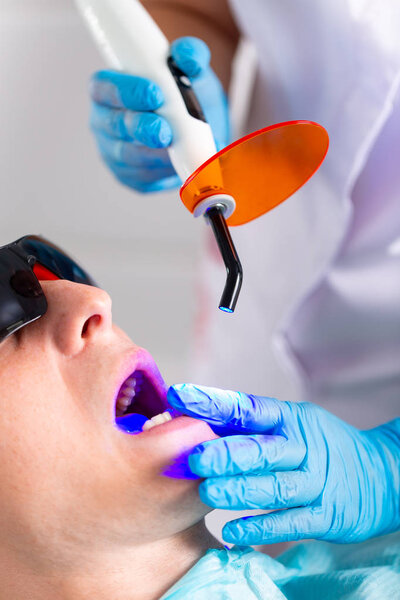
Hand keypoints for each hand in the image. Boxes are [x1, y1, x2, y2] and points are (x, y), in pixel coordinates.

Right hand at [89, 36, 229, 192]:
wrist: (201, 132)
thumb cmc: (187, 98)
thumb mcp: (192, 73)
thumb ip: (190, 56)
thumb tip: (187, 56)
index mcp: (110, 89)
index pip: (104, 87)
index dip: (126, 92)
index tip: (155, 94)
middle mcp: (105, 121)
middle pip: (114, 126)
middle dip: (140, 129)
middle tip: (164, 131)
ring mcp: (114, 152)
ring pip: (127, 156)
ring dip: (153, 155)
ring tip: (176, 151)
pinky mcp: (130, 178)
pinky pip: (142, 178)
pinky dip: (161, 173)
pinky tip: (176, 166)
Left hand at [167, 384, 399, 545]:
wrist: (380, 474)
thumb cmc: (319, 446)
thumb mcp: (291, 425)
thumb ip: (248, 427)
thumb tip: (194, 421)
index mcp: (289, 419)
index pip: (248, 407)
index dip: (214, 402)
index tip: (180, 396)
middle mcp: (302, 447)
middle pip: (262, 449)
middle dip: (227, 453)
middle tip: (195, 457)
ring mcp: (315, 482)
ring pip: (275, 486)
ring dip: (240, 490)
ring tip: (208, 493)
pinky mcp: (326, 514)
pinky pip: (291, 523)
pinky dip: (262, 527)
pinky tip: (234, 530)